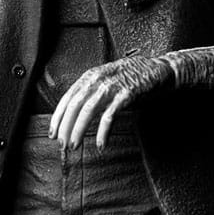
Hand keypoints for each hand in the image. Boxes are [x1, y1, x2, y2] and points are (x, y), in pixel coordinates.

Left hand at [49, 56, 172, 150]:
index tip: (53, 133)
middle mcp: (99, 78)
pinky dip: (103, 132)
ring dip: (79, 130)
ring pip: (88, 110)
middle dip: (66, 126)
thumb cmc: (133, 77)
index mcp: (91, 75)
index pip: (67, 97)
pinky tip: (101, 144)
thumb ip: (93, 92)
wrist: (160, 69)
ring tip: (75, 145)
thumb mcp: (108, 80)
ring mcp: (113, 85)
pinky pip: (110, 115)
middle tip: (62, 144)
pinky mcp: (127, 94)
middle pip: (74, 105)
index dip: (58, 117)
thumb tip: (75, 115)